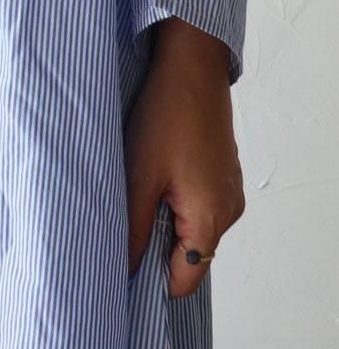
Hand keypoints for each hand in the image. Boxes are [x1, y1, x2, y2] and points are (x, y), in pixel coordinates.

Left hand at [123, 18, 245, 297]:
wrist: (191, 67)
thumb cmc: (165, 117)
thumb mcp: (139, 177)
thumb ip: (134, 230)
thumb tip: (125, 270)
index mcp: (210, 219)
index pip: (184, 280)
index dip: (151, 281)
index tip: (119, 269)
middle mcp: (228, 212)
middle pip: (189, 257)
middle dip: (154, 249)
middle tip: (121, 225)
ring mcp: (229, 193)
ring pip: (192, 231)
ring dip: (163, 223)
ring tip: (137, 194)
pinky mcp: (223, 176)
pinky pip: (198, 207)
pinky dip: (175, 203)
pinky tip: (154, 178)